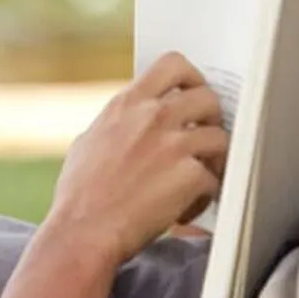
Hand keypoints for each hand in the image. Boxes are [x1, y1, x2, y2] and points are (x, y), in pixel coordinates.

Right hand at [45, 51, 228, 265]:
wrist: (82, 232)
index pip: (172, 65)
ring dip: (211, 162)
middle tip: (202, 142)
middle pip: (207, 98)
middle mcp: (152, 117)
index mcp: (126, 105)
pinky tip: (181, 212)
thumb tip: (130, 122)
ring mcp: (173, 144)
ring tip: (194, 184)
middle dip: (211, 120)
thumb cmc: (79, 195)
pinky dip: (202, 198)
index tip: (192, 95)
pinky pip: (213, 180)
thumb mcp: (88, 143)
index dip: (191, 78)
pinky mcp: (189, 175)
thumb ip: (117, 124)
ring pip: (220, 138)